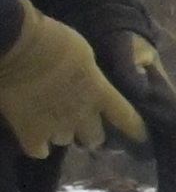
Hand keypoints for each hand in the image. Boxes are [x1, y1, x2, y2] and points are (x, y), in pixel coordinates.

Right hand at [0, 1, 142, 158]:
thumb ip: (92, 77)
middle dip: (91, 132)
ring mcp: (57, 126)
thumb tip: (91, 83)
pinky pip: (39, 151)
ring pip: (66, 140)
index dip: (134, 130)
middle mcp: (83, 115)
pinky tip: (35, 136)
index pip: (127, 118)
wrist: (18, 47)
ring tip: (52, 121)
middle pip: (95, 138)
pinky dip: (38, 145)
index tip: (140, 137)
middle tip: (81, 123)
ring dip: (62, 132)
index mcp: (101, 93)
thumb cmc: (53, 41)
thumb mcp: (86, 55)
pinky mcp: (30, 133)